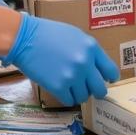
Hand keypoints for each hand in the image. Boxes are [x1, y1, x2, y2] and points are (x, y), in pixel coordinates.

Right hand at [5, 13, 119, 105]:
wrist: (25, 38)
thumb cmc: (48, 34)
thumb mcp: (75, 35)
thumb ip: (88, 51)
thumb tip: (97, 68)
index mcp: (91, 47)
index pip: (111, 70)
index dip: (110, 78)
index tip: (107, 81)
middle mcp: (85, 63)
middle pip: (100, 89)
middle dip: (96, 91)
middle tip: (89, 89)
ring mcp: (72, 76)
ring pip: (84, 97)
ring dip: (78, 93)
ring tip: (70, 85)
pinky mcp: (58, 86)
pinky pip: (69, 100)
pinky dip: (66, 97)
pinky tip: (61, 89)